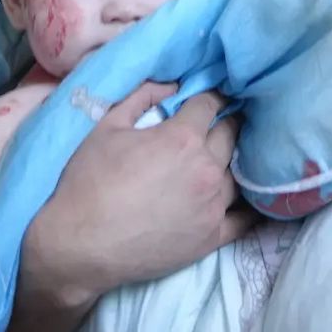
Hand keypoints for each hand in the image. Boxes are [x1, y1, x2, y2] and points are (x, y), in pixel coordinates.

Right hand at [25, 81, 256, 300]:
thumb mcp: (106, 127)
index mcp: (182, 139)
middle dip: (224, 123)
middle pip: (230, 134)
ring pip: (239, 173)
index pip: (209, 105)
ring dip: (232, 160)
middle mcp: (206, 169)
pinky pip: (246, 218)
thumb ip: (141, 97)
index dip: (208, 96)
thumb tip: (170, 85)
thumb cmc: (88, 183)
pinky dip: (250, 205)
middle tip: (218, 122)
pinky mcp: (213, 237)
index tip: (207, 97)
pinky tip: (251, 196)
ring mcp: (213, 205)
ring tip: (225, 157)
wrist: (80, 246)